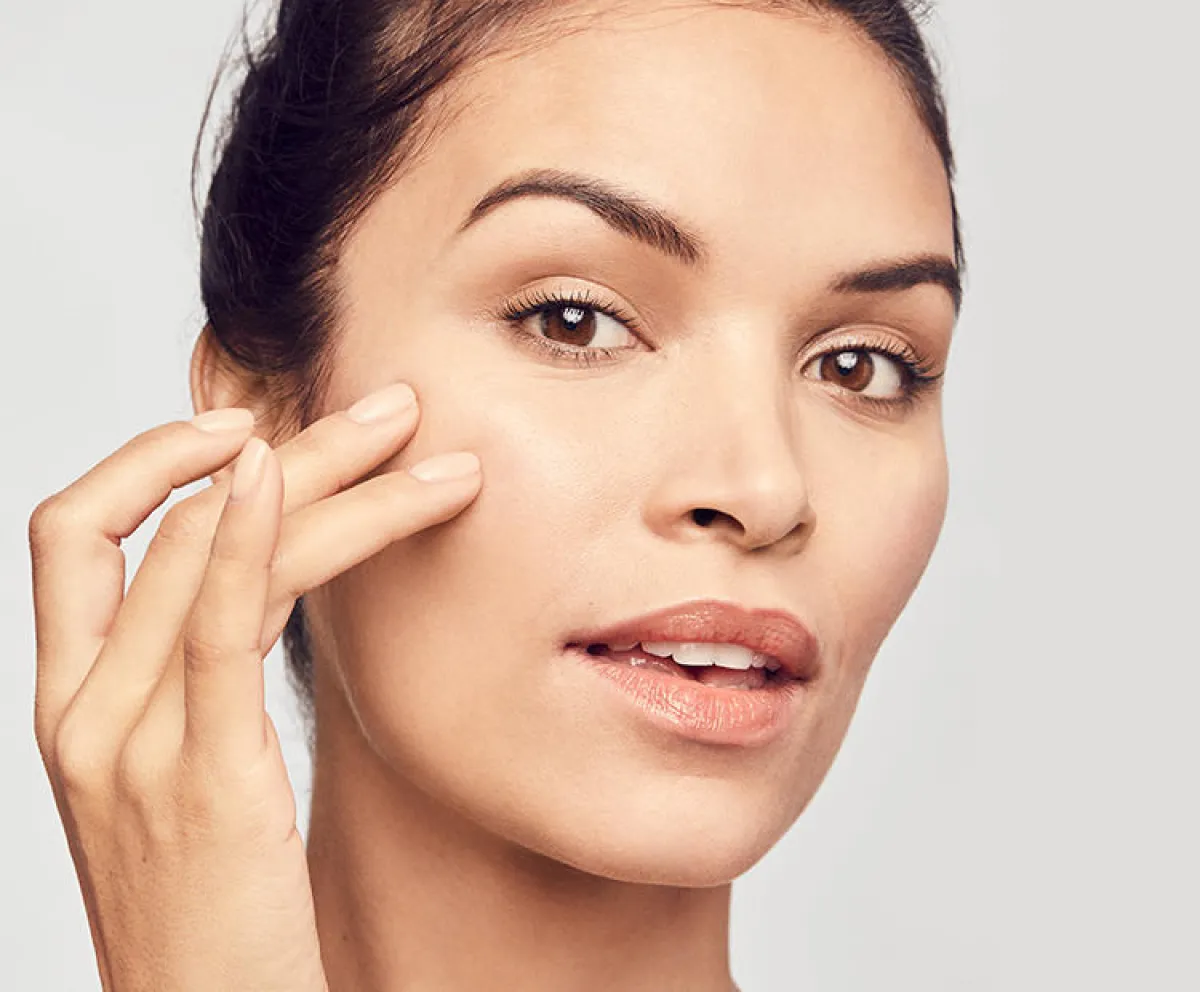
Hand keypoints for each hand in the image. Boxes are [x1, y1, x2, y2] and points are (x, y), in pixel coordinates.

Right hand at [28, 382, 481, 991]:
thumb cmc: (222, 917)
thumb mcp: (195, 785)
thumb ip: (206, 687)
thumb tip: (276, 584)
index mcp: (74, 710)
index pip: (72, 537)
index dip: (145, 461)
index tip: (243, 428)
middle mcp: (83, 716)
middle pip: (164, 522)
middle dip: (278, 443)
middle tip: (384, 406)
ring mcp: (127, 746)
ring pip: (205, 552)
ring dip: (316, 473)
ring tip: (417, 438)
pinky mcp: (198, 779)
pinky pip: (212, 625)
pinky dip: (241, 534)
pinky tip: (281, 471)